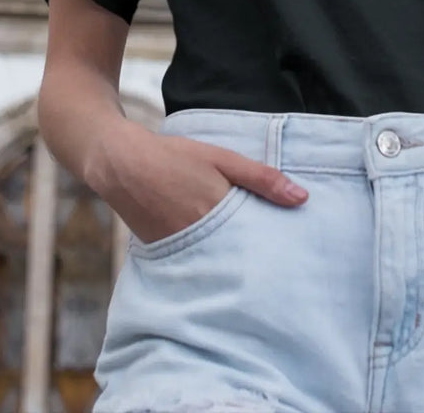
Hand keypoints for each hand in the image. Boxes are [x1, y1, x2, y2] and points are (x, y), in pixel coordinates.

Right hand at [92, 116, 308, 243]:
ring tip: (256, 261)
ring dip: (235, 262)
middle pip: (239, 258)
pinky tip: (222, 255)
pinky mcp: (165, 254)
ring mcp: (180, 251)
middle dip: (257, 261)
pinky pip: (197, 262)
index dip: (274, 247)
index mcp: (218, 215)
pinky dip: (210, 260)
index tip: (293, 252)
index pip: (256, 243)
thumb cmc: (176, 157)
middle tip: (281, 265)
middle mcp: (199, 240)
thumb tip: (302, 198)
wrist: (121, 164)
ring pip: (219, 263)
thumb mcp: (223, 159)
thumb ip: (262, 179)